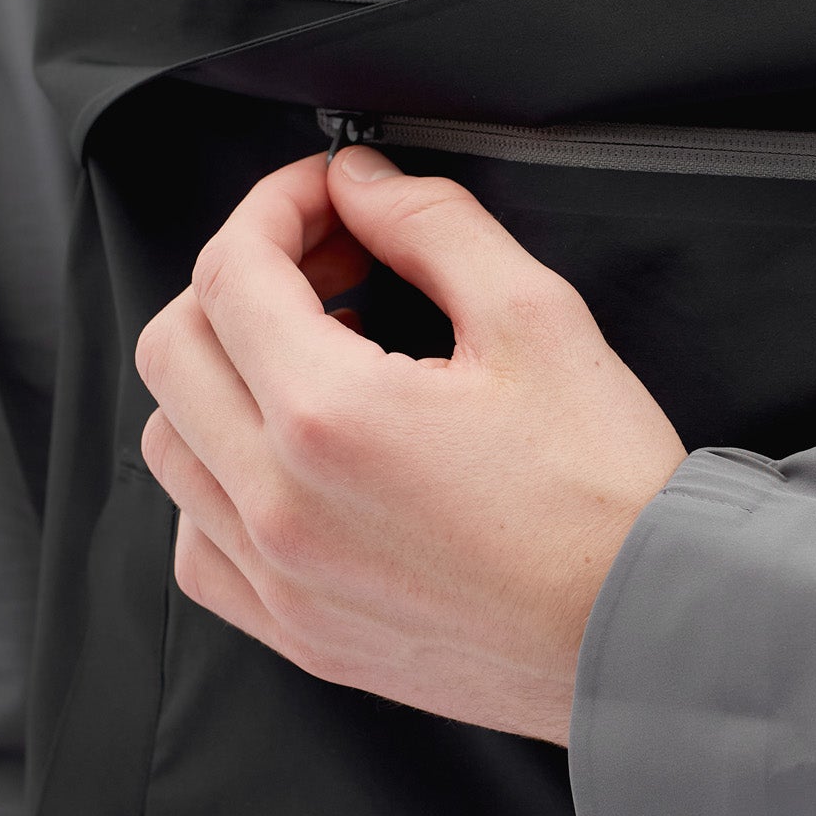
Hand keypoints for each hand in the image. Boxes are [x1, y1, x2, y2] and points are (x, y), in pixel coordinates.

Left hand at [134, 142, 688, 745]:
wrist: (643, 626)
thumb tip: (362, 184)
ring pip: (172, 443)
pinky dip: (222, 476)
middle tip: (329, 261)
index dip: (276, 205)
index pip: (233, 271)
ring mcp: (280, 577)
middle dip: (241, 276)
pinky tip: (295, 455)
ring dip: (224, 372)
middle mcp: (281, 503)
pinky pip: (197, 540)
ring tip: (317, 353)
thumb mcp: (536, 318)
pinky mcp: (297, 631)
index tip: (328, 195)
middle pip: (176, 347)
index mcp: (332, 416)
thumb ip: (433, 228)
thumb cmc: (604, 491)